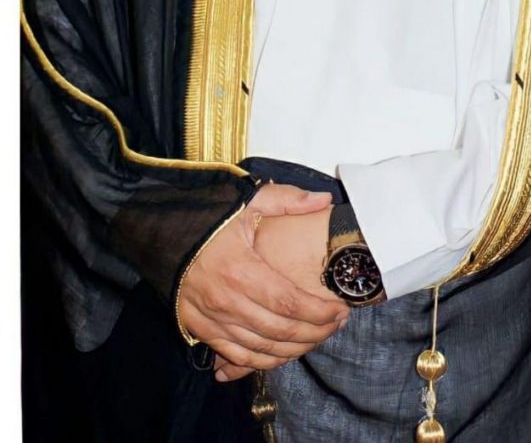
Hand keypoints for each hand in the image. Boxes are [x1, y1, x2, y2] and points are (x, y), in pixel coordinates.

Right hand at [213, 205, 342, 382]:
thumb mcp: (246, 201)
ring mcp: (210, 318)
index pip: (289, 302)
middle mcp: (225, 300)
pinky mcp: (198, 328)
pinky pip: (236, 355)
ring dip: (293, 349)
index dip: (318, 312)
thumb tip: (323, 199)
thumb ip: (287, 200)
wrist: (160, 231)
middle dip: (314, 332)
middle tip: (335, 326)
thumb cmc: (208, 217)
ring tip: (317, 339)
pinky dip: (262, 360)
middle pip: (279, 330)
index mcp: (240, 269)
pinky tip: (282, 354)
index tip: (340, 310)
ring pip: (260, 348)